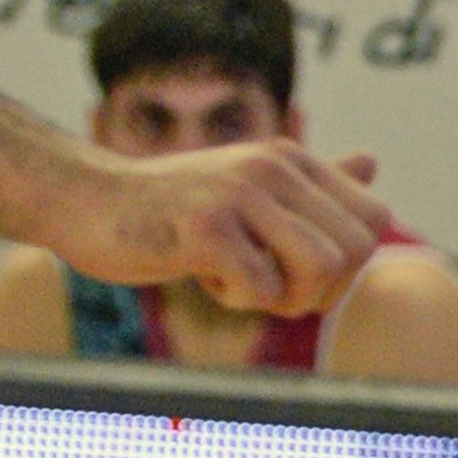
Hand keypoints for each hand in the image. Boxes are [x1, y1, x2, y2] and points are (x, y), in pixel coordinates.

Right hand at [58, 141, 390, 313]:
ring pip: (322, 268)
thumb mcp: (248, 188)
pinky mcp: (204, 227)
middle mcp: (273, 167)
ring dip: (284, 295)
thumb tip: (373, 162)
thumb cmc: (170, 206)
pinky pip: (263, 287)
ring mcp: (238, 194)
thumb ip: (309, 184)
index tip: (297, 269)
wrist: (84, 201)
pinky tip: (201, 273)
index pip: (373, 220)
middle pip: (356, 251)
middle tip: (268, 284)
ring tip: (238, 279)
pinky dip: (238, 298)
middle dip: (320, 288)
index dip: (347, 264)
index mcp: (290, 159)